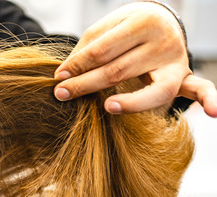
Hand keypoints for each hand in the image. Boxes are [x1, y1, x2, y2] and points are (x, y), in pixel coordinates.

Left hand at [53, 2, 216, 116]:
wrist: (157, 20)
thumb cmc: (123, 31)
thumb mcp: (103, 31)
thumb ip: (86, 52)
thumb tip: (64, 75)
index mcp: (141, 22)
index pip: (103, 50)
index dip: (78, 65)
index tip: (57, 78)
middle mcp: (162, 41)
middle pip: (120, 70)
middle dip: (87, 84)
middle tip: (62, 94)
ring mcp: (175, 61)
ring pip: (154, 89)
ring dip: (130, 102)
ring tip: (107, 107)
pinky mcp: (184, 77)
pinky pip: (200, 89)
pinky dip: (210, 100)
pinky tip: (215, 113)